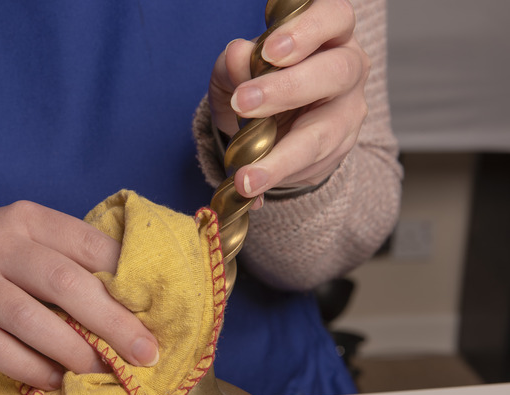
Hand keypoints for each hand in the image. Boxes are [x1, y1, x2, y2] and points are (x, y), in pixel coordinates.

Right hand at [0, 201, 158, 389]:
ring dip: (74, 350)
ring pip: (31, 318)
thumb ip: (65, 260)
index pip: (89, 243)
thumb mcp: (22, 240)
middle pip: (66, 282)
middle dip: (113, 321)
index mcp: (29, 218)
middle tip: (144, 352)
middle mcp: (0, 242)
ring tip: (102, 370)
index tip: (155, 310)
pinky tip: (55, 380)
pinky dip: (31, 367)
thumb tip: (128, 302)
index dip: (127, 278)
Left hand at [209, 0, 369, 202]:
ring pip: (324, 133)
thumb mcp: (237, 71)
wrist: (273, 127)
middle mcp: (348, 68)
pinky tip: (251, 189)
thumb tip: (237, 55)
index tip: (269, 51)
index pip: (333, 17)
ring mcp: (348, 112)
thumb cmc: (258, 83)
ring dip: (281, 157)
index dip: (305, 31)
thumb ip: (234, 64)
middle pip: (336, 71)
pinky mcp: (338, 151)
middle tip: (244, 103)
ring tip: (245, 176)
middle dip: (288, 88)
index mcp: (328, 33)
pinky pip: (311, 167)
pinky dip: (277, 179)